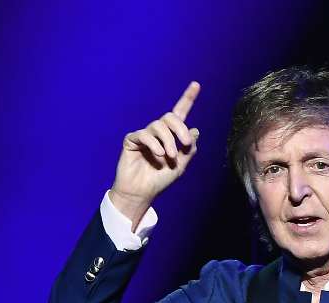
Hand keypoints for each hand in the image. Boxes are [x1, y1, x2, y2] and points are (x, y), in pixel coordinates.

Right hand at [109, 81, 200, 227]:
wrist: (142, 193)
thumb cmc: (159, 180)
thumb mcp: (180, 166)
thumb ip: (188, 149)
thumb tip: (195, 130)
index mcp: (171, 136)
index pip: (180, 114)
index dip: (188, 98)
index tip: (196, 84)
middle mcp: (157, 132)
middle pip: (170, 117)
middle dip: (180, 129)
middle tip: (185, 145)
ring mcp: (144, 135)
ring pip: (159, 126)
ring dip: (168, 141)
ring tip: (169, 157)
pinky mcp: (132, 140)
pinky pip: (144, 135)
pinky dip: (154, 145)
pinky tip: (159, 156)